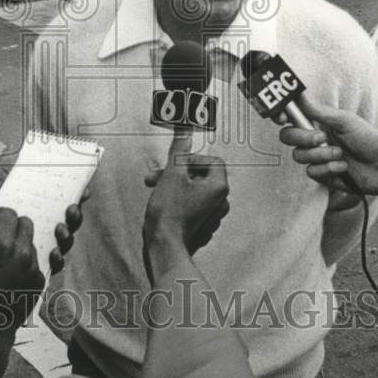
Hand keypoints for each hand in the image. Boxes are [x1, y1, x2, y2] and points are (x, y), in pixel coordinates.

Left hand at [0, 158, 84, 278]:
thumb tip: (11, 153)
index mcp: (32, 211)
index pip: (58, 201)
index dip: (75, 194)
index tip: (84, 188)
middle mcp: (39, 231)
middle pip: (67, 222)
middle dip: (75, 215)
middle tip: (72, 208)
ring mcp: (37, 251)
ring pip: (64, 243)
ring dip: (68, 235)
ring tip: (60, 229)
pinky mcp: (32, 272)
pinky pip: (52, 267)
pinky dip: (56, 260)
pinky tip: (53, 254)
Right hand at [0, 207, 44, 328]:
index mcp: (2, 244)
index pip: (10, 214)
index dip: (1, 213)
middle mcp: (22, 254)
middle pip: (27, 224)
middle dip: (15, 224)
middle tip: (3, 233)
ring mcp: (33, 268)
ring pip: (31, 243)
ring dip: (20, 244)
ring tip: (5, 258)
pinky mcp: (39, 281)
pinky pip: (35, 262)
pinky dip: (25, 263)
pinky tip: (11, 273)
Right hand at [143, 131, 229, 269]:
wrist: (164, 246)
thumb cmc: (169, 212)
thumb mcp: (171, 174)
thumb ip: (179, 151)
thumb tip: (185, 130)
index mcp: (219, 187)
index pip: (212, 161)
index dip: (191, 159)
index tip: (175, 165)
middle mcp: (221, 201)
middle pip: (202, 175)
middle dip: (178, 173)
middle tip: (157, 177)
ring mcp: (213, 216)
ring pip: (196, 190)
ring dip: (176, 186)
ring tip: (156, 190)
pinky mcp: (203, 226)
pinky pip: (194, 204)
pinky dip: (180, 200)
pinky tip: (164, 204)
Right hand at [278, 96, 377, 211]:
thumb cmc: (370, 139)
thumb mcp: (346, 121)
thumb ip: (320, 111)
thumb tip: (300, 95)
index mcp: (318, 123)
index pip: (291, 118)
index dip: (281, 116)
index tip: (282, 118)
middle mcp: (314, 140)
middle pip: (288, 137)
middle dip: (302, 138)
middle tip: (321, 138)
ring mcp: (317, 158)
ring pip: (299, 156)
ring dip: (321, 155)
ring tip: (341, 154)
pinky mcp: (322, 175)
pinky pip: (311, 172)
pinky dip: (328, 169)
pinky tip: (343, 167)